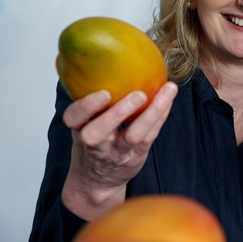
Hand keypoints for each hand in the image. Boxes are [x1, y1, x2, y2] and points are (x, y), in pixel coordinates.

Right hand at [61, 82, 177, 219]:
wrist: (98, 181)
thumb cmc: (94, 142)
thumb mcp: (84, 123)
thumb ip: (91, 102)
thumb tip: (105, 60)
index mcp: (79, 128)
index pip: (73, 118)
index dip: (86, 107)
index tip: (103, 93)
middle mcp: (95, 143)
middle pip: (98, 132)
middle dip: (118, 114)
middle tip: (139, 95)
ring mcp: (116, 151)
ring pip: (133, 135)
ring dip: (151, 113)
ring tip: (167, 92)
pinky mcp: (135, 156)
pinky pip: (150, 136)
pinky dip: (160, 117)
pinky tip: (169, 100)